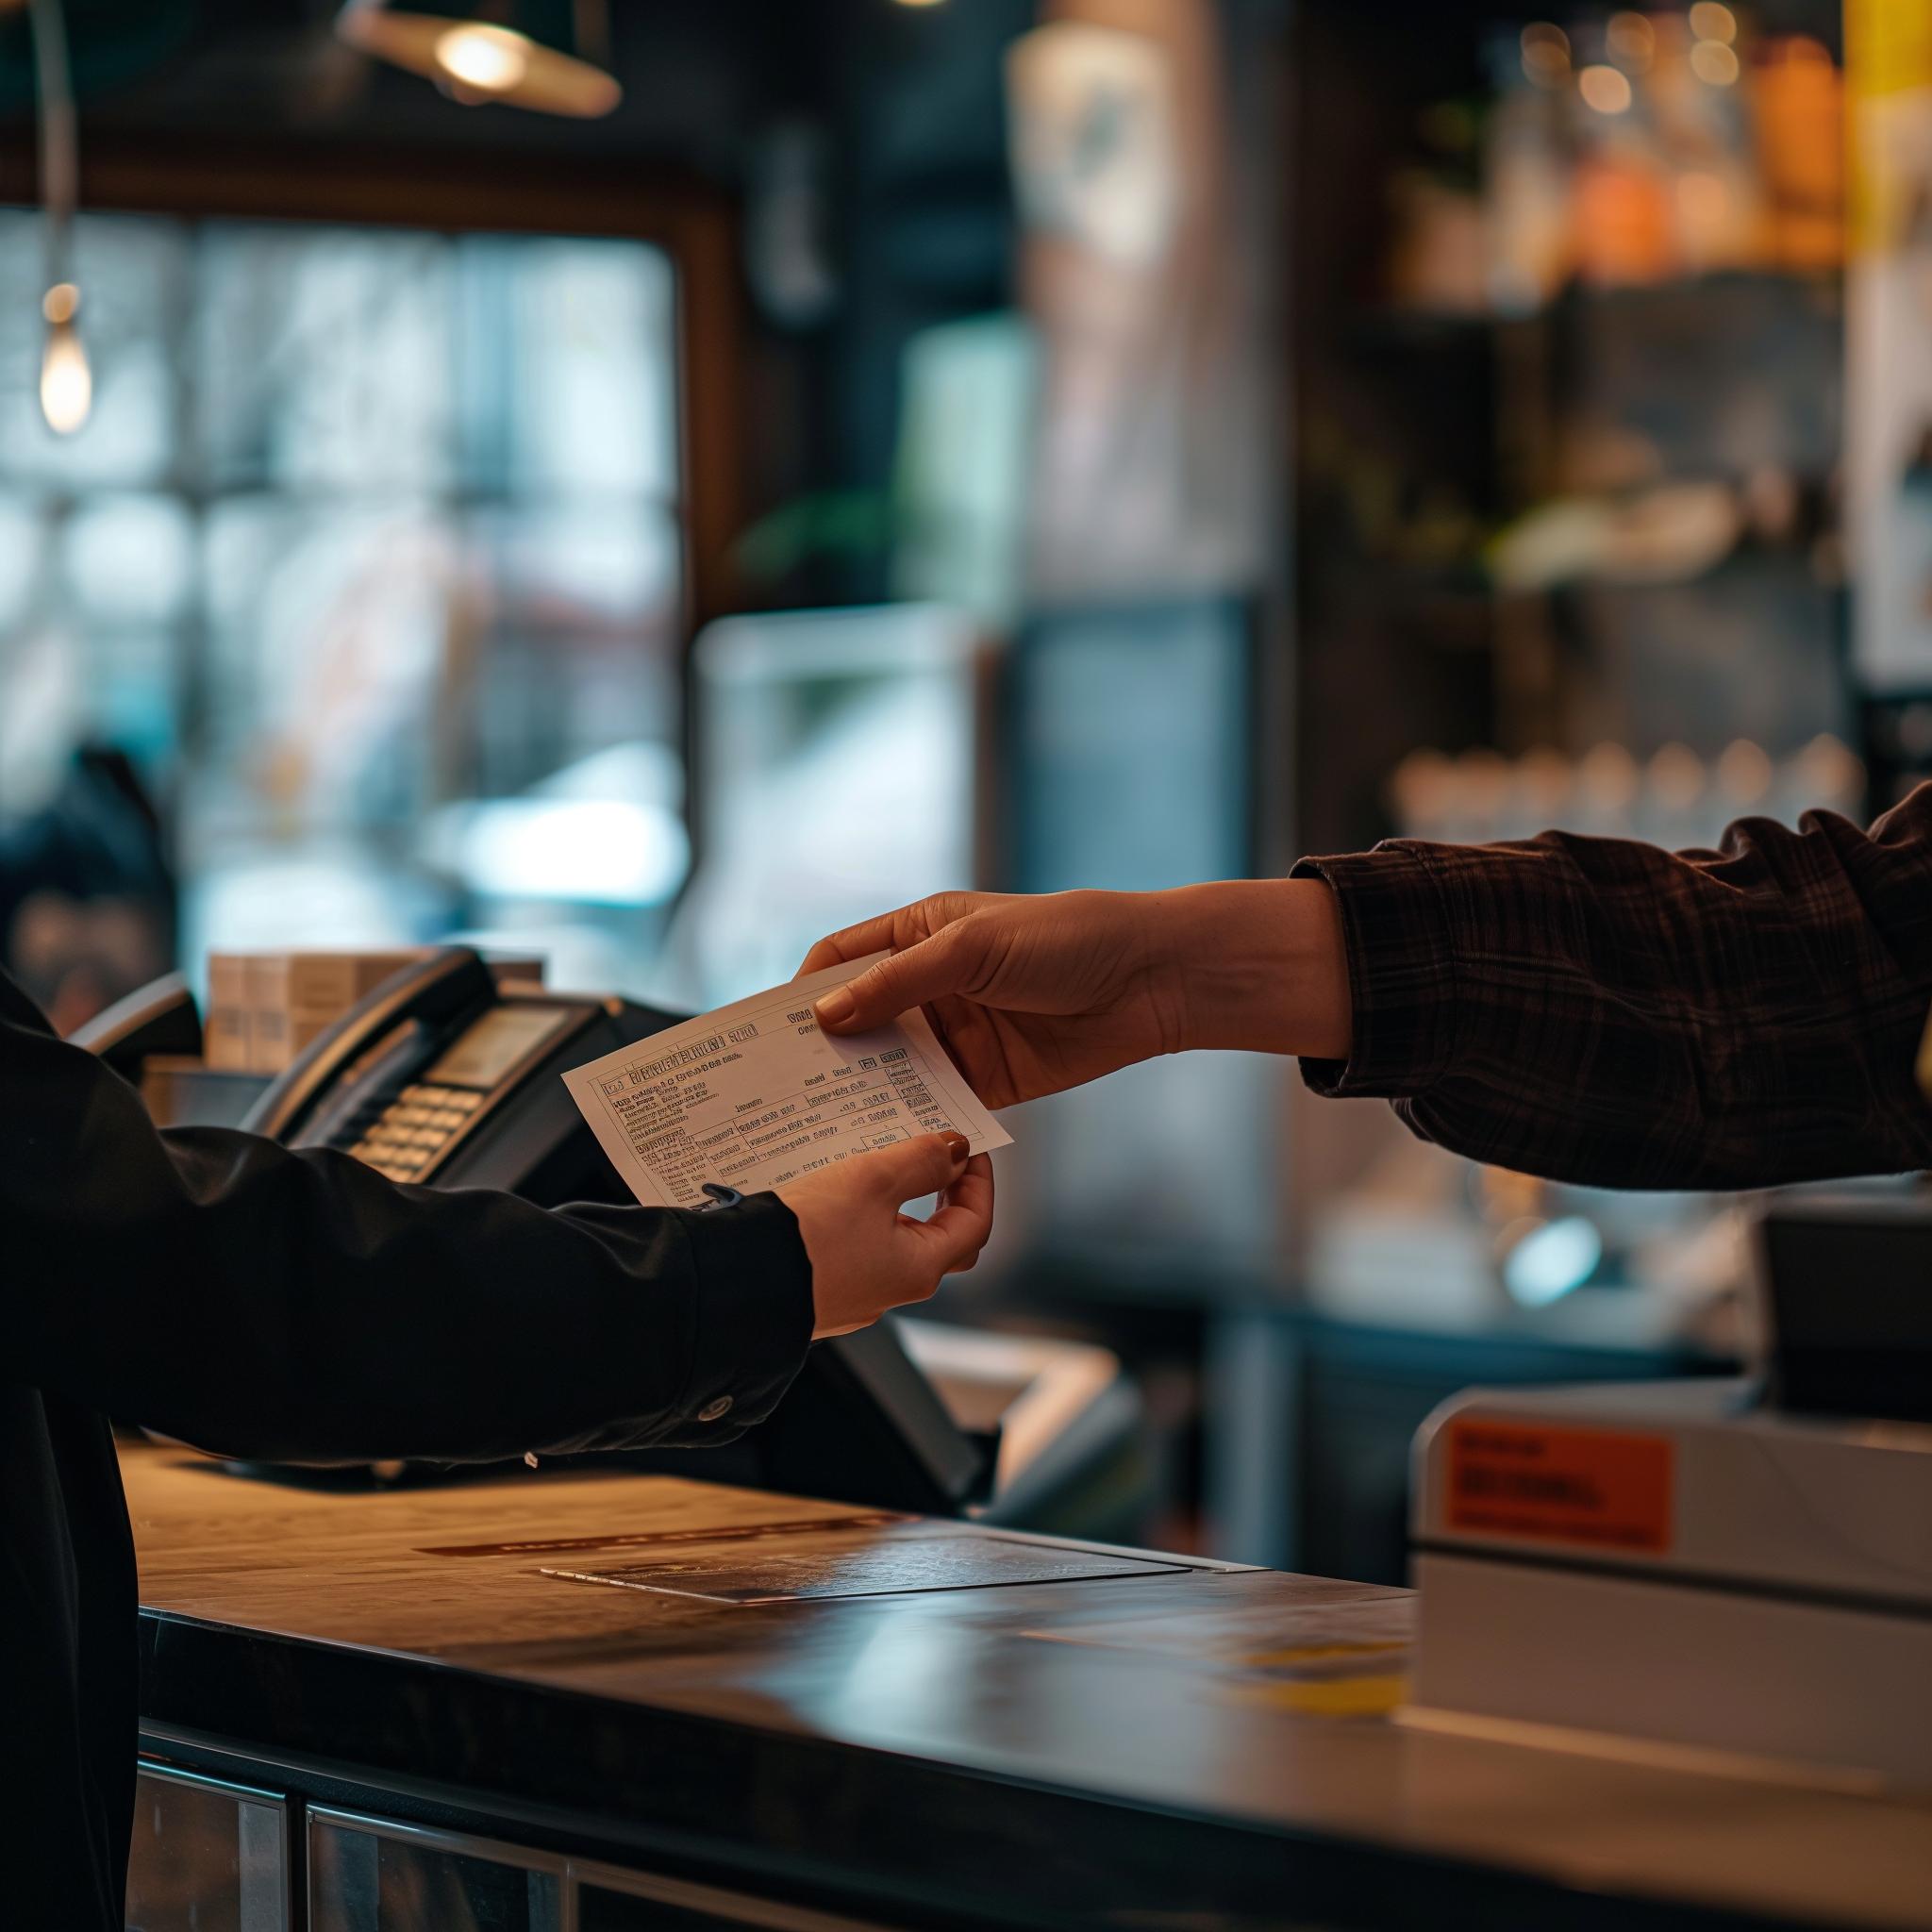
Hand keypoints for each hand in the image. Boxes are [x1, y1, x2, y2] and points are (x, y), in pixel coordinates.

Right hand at [776, 1131, 994, 1338]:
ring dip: (901, 1202)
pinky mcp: (826, 1288)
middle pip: (944, 1238)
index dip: (979, 1179)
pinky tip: (844, 1192)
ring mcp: (859, 1293)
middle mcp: (894, 1288)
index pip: (975, 1222)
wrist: (735, 1284)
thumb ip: (921, 1161)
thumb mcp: (872, 1182)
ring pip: (899, 1242)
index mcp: (919, 1269)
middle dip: (946, 1194)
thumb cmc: (805, 1237)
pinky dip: (867, 1217)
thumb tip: (956, 1150)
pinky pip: (863, 1248)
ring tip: (885, 1162)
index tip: (966, 1145)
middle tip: (937, 1155)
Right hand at [800, 881, 1350, 1108]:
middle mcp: (930, 985)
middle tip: (778, 1093)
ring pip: (891, 1069)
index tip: (767, 1035)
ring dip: (861, 1094)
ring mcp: (956, 1036)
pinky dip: (909, 1123)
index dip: (802, 993)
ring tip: (817, 1129)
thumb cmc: (1067, 939)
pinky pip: (934, 1104)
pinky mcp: (985, 1080)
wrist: (1152, 980)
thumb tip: (826, 1015)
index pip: (841, 961)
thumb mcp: (973, 948)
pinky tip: (882, 1146)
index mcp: (920, 935)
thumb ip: (899, 983)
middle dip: (823, 1053)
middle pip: (859, 1021)